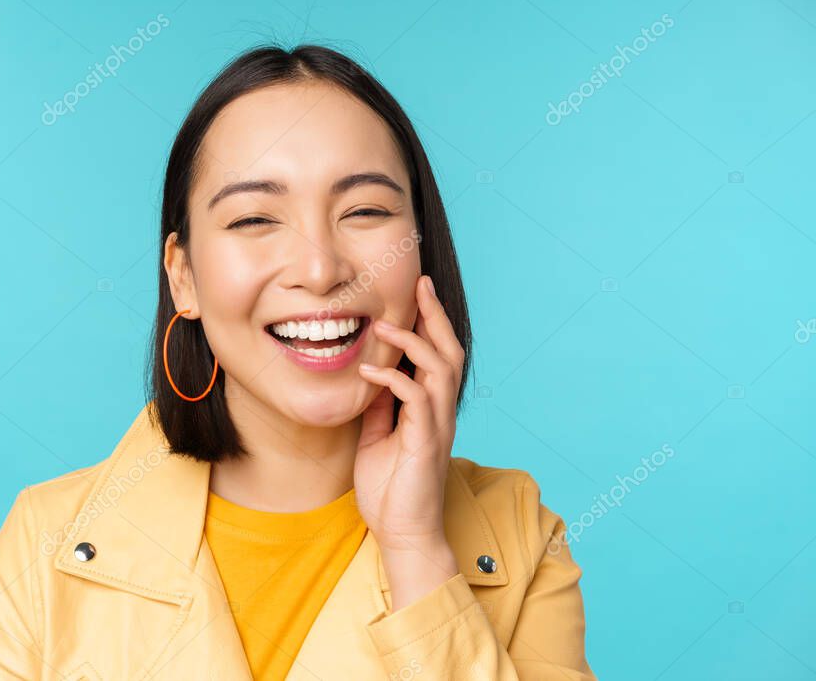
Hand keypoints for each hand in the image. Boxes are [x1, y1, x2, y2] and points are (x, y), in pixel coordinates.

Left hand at [354, 275, 465, 603]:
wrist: (403, 534)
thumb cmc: (390, 490)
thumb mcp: (377, 438)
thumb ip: (379, 407)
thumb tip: (369, 375)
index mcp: (430, 409)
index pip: (438, 355)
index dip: (430, 323)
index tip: (416, 291)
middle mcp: (441, 412)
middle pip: (450, 352)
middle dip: (435, 315)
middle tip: (419, 283)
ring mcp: (437, 426)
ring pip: (440, 369)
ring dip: (414, 342)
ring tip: (386, 324)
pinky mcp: (425, 443)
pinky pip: (416, 399)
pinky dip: (393, 379)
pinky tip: (368, 371)